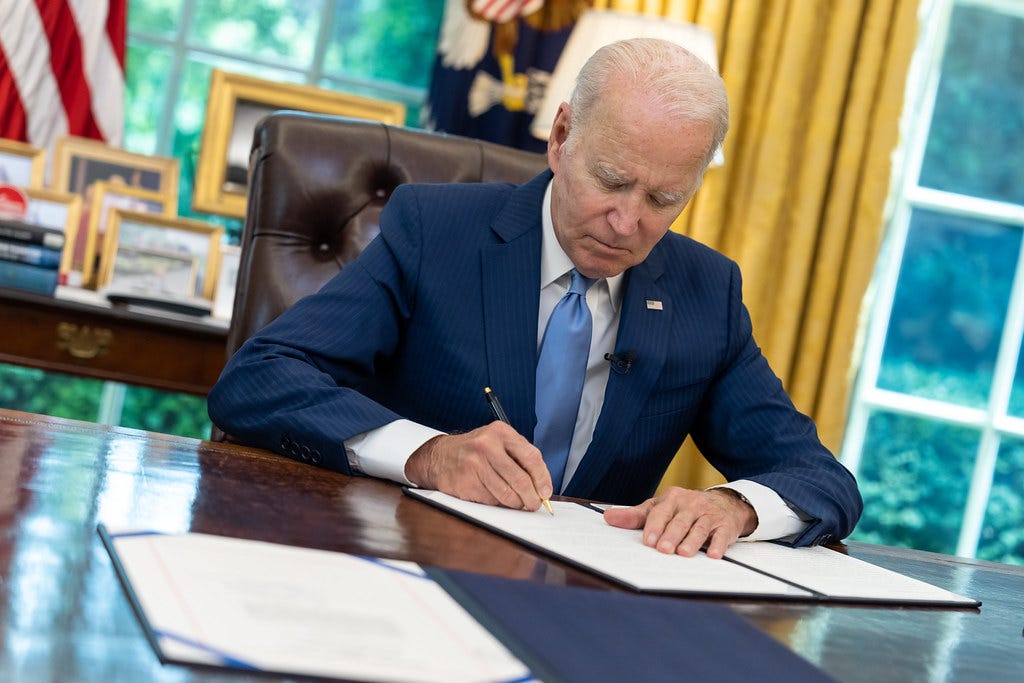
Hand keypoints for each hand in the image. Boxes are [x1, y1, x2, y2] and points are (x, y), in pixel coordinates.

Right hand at [405, 421, 552, 510]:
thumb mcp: (498, 442)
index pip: (531, 457)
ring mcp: (474, 464)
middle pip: (520, 479)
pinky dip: (498, 503)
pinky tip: (494, 496)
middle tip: (534, 504)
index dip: (542, 478)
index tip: (545, 492)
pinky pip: (491, 500)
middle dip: (531, 497)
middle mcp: (487, 446)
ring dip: (516, 504)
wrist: (440, 456)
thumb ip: (519, 457)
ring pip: (507, 494)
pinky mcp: (466, 482)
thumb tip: (541, 486)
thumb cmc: (476, 451)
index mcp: (501, 432)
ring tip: (517, 503)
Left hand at [603, 487, 756, 558]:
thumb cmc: (684, 509)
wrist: (724, 503)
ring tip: (683, 553)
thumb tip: (608, 517)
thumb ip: (636, 515)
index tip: (647, 541)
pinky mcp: (725, 525)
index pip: (660, 512)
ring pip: (699, 528)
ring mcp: (709, 514)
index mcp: (672, 498)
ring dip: (692, 541)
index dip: (654, 527)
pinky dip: (718, 545)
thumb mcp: (660, 508)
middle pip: (680, 521)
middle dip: (671, 535)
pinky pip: (721, 535)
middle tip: (663, 549)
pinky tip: (713, 555)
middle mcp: (691, 504)